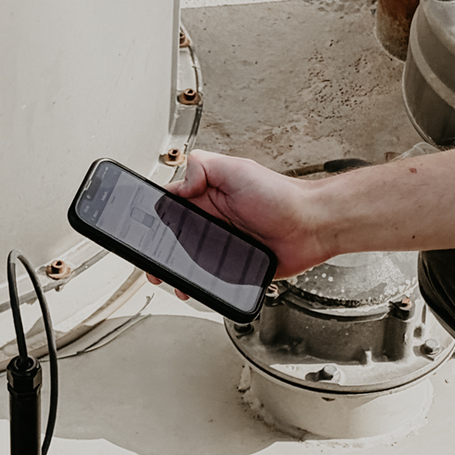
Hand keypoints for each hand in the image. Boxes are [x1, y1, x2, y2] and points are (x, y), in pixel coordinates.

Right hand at [145, 151, 331, 291]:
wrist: (313, 226)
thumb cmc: (283, 196)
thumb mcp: (238, 169)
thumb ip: (203, 167)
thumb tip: (179, 182)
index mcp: (208, 196)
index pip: (172, 205)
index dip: (155, 216)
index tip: (141, 228)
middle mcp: (213, 220)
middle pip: (174, 237)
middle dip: (159, 251)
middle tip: (151, 262)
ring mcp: (223, 245)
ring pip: (189, 262)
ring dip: (176, 272)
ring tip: (168, 279)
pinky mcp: (235, 266)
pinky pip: (211, 278)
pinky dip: (199, 285)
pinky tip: (193, 287)